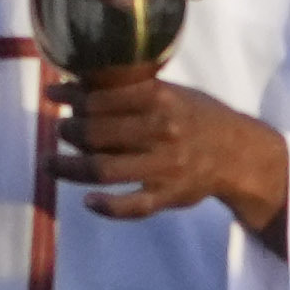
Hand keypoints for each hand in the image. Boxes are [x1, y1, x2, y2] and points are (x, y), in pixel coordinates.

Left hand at [56, 62, 289, 235]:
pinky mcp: (167, 196)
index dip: (71, 96)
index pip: (102, 97)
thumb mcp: (173, 92)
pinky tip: (88, 201)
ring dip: (68, 168)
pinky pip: (131, 207)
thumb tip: (80, 83)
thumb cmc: (199, 116)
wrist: (240, 153)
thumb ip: (134, 89)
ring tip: (50, 163)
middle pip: (95, 134)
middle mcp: (161, 131)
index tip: (52, 93)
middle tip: (59, 130)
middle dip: (68, 131)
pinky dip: (106, 207)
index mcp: (161, 99)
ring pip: (103, 170)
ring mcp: (163, 166)